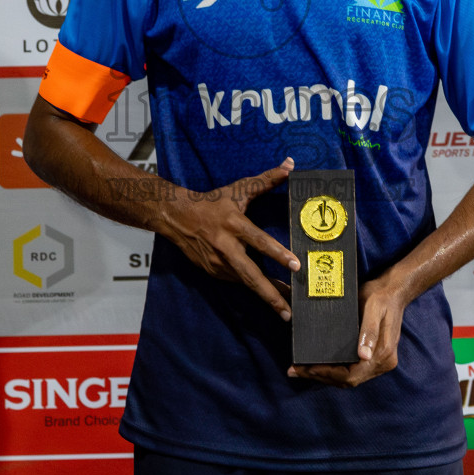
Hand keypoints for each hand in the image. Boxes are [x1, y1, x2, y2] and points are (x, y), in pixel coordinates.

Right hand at [150, 158, 299, 319]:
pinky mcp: (213, 272)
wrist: (177, 217)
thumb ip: (266, 179)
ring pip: (245, 283)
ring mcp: (218, 263)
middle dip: (271, 294)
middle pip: (251, 275)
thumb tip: (290, 164)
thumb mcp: (239, 189)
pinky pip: (236, 281)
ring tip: (286, 310)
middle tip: (289, 310)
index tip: (296, 266)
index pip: (260, 241)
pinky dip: (252, 288)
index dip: (278, 254)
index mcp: (234, 225)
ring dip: (266, 296)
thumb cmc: (213, 202)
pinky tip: (267, 296)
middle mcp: (226, 247)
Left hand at [287, 277, 408, 387]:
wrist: (393, 291)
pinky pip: (351, 371)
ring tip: (301, 370)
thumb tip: (364, 356)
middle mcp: (382, 363)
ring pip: (348, 379)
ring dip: (324, 376)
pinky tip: (317, 366)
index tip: (307, 368)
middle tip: (295, 371)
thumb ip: (369, 331)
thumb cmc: (381, 297)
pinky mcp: (372, 357)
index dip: (328, 374)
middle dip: (320, 377)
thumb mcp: (374, 308)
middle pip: (348, 381)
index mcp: (383, 354)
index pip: (352, 376)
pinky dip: (333, 371)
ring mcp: (378, 362)